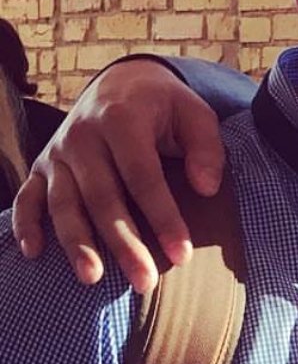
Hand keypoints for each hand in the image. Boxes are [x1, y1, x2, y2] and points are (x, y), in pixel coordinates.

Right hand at [11, 58, 225, 292]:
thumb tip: (207, 189)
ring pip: (63, 202)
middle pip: (102, 196)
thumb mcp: (194, 113)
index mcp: (122, 119)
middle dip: (123, 242)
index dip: (163, 216)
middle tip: (144, 281)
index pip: (142, 176)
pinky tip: (35, 254)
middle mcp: (82, 135)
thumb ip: (206, 147)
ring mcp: (58, 151)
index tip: (182, 254)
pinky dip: (25, 224)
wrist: (121, 82)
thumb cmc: (164, 106)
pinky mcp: (42, 165)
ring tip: (92, 278)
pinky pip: (27, 197)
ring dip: (76, 242)